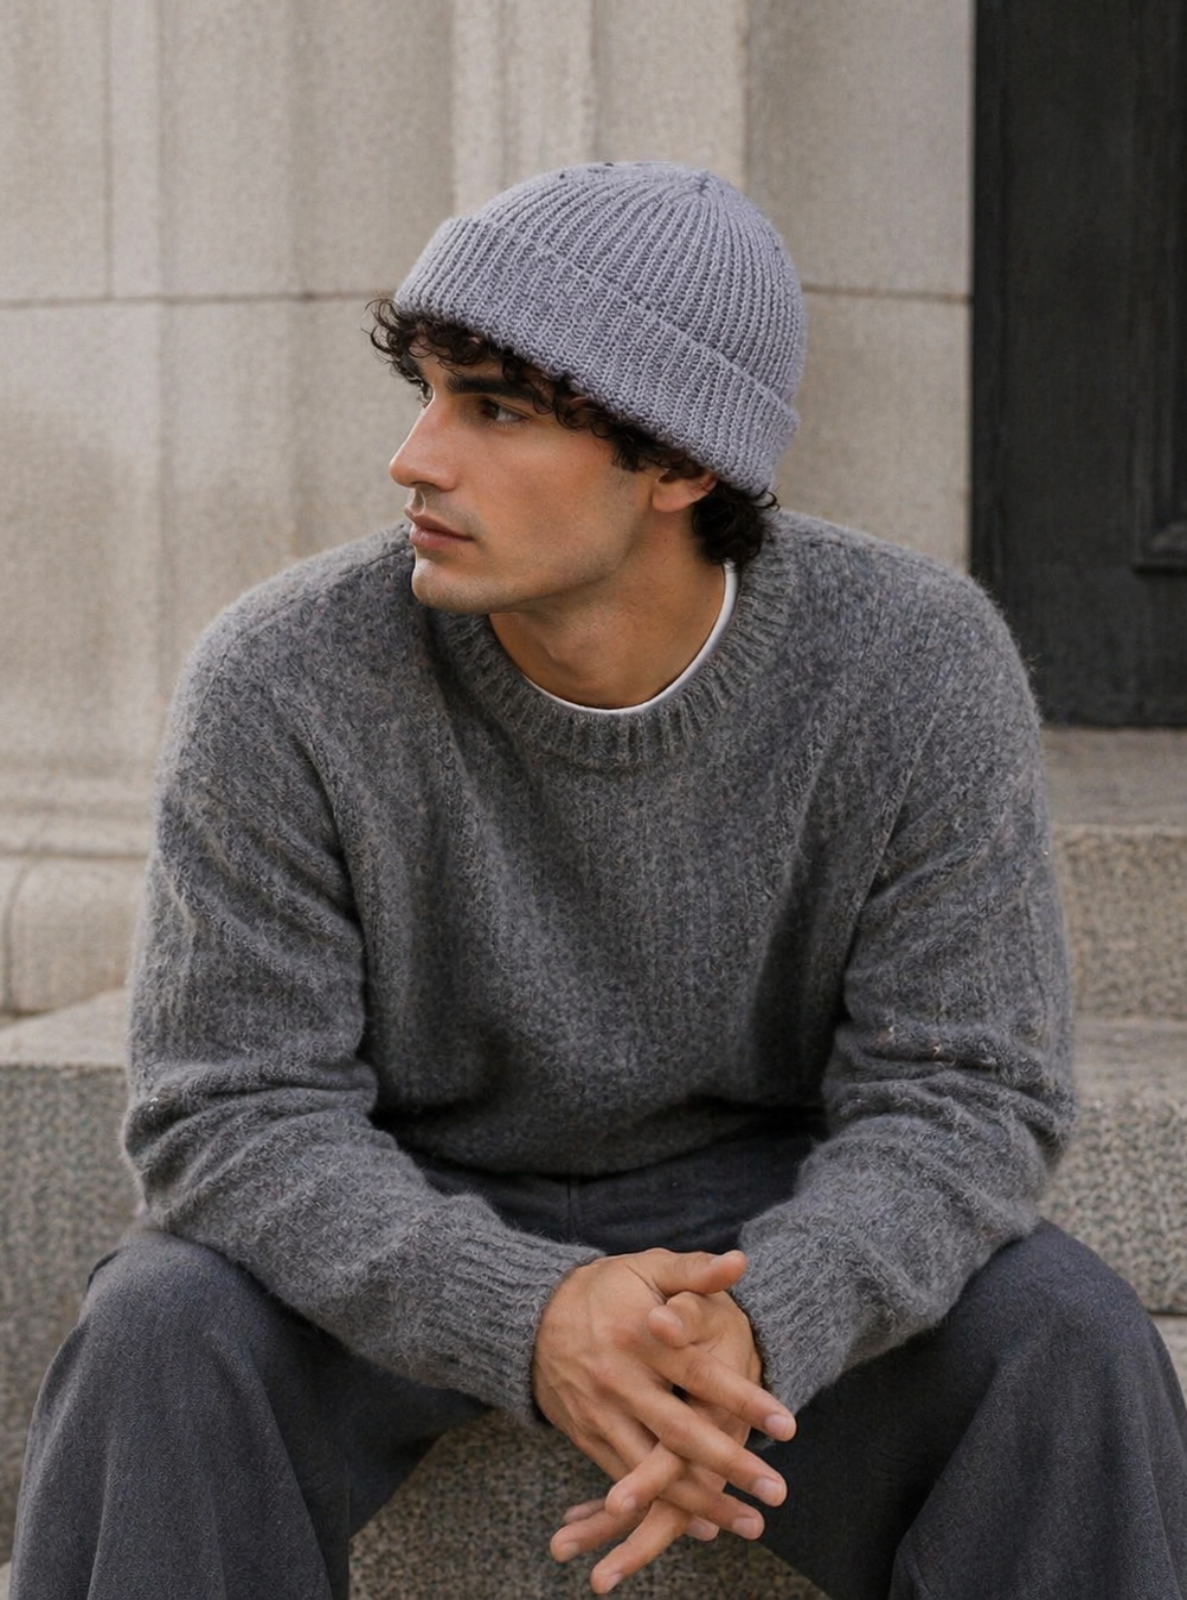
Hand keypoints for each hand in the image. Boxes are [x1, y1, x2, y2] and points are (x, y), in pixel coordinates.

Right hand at [532, 1249, 794, 1590]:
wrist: (531, 1319)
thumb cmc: (605, 1289)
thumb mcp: (647, 1268)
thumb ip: (695, 1272)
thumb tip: (741, 1262)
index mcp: (639, 1337)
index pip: (699, 1374)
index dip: (743, 1400)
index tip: (788, 1425)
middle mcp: (619, 1381)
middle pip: (680, 1434)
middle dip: (729, 1465)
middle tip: (777, 1491)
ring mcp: (601, 1414)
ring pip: (653, 1469)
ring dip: (701, 1501)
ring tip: (749, 1523)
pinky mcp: (587, 1437)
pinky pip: (627, 1479)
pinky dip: (661, 1508)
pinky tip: (700, 1526)